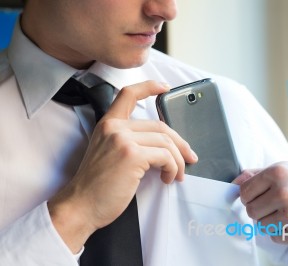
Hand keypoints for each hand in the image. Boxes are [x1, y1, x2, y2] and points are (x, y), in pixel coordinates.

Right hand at [48, 81, 197, 252]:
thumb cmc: (97, 186)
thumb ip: (128, 141)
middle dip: (180, 144)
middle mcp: (115, 128)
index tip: (165, 87)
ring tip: (177, 174)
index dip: (149, 87)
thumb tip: (162, 146)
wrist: (81, 206)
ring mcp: (123, 140)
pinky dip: (173, 168)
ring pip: (166, 142)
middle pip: (160, 126)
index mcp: (108, 124)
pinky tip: (167, 178)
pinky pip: (166, 157)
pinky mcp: (132, 155)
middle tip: (189, 157)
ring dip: (178, 161)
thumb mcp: (107, 153)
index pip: (128, 94)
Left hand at [233, 162, 287, 246]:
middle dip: (259, 208)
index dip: (249, 195)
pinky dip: (281, 232)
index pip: (244, 191)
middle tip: (273, 204)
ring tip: (287, 212)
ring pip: (260, 225)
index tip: (257, 195)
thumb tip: (235, 182)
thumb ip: (258, 174)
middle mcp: (284, 193)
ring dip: (270, 221)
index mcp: (279, 173)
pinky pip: (274, 237)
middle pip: (250, 210)